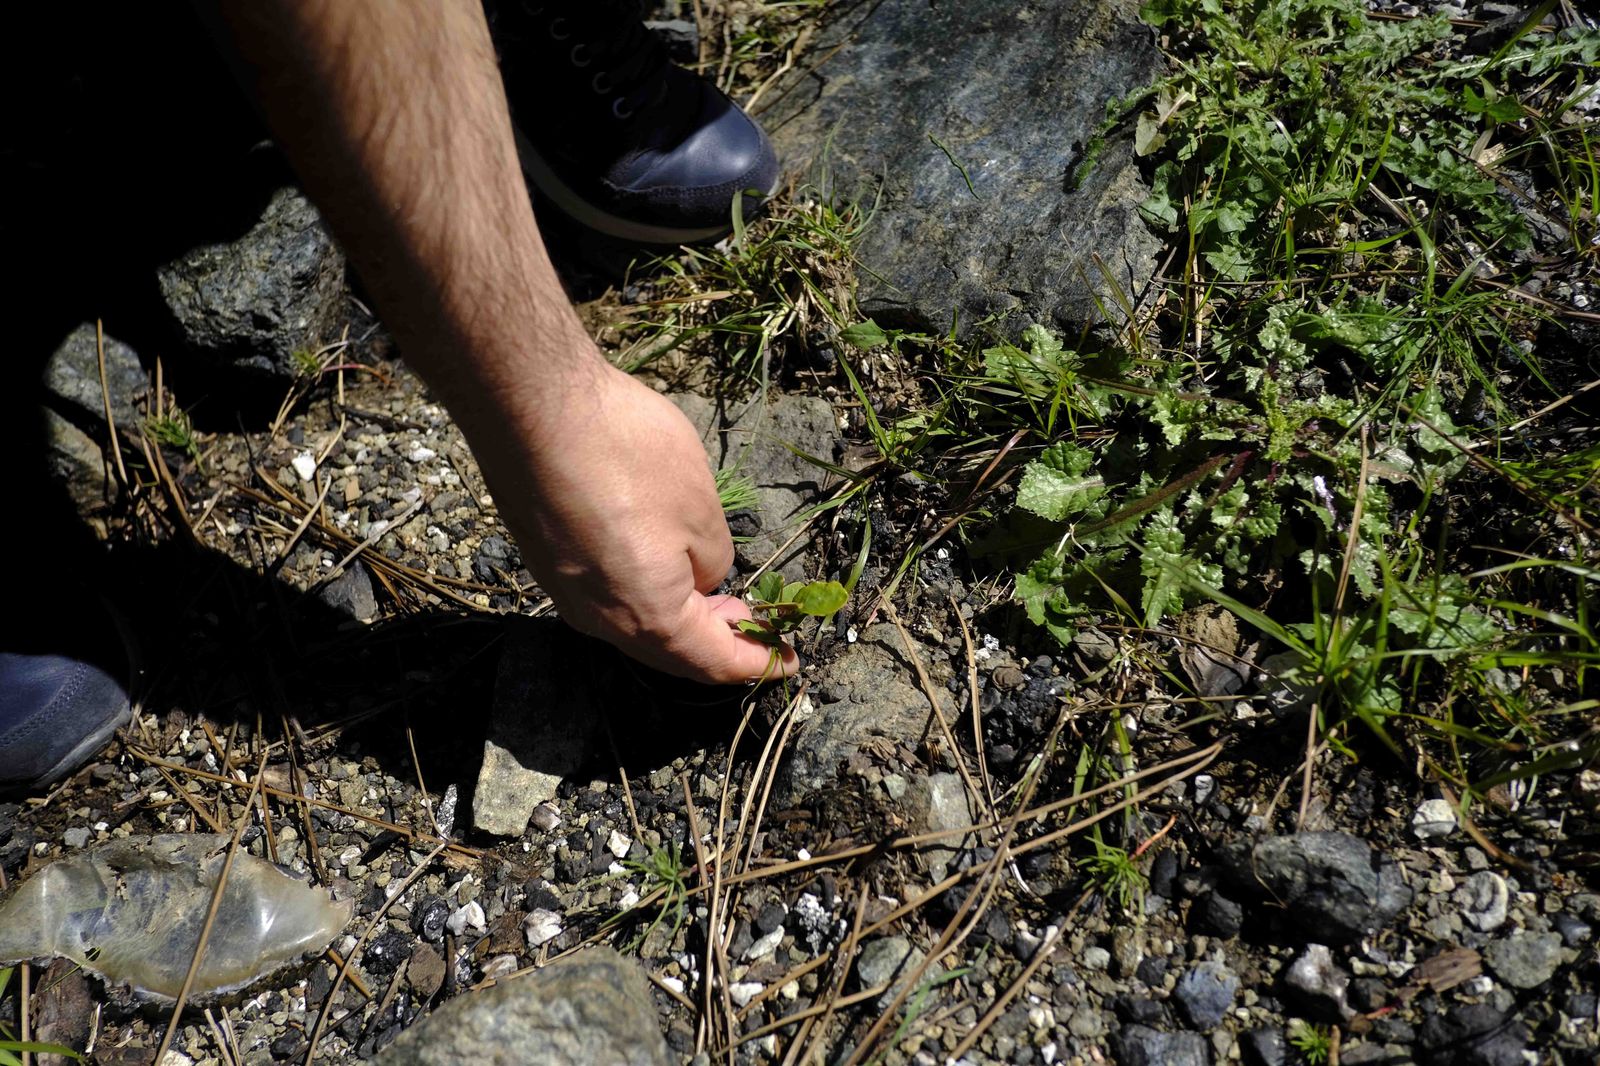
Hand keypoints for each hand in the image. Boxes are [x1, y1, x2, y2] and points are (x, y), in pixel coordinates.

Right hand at [465, 362, 799, 683]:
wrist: (533, 406)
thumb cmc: (628, 457)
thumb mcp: (702, 511)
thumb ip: (712, 561)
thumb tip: (699, 576)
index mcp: (648, 617)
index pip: (712, 662)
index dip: (757, 663)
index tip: (790, 659)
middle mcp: (600, 619)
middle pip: (669, 651)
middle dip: (719, 642)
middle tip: (757, 623)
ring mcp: (565, 591)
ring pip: (635, 622)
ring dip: (680, 615)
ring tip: (715, 594)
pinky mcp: (546, 558)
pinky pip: (608, 594)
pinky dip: (646, 592)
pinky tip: (662, 562)